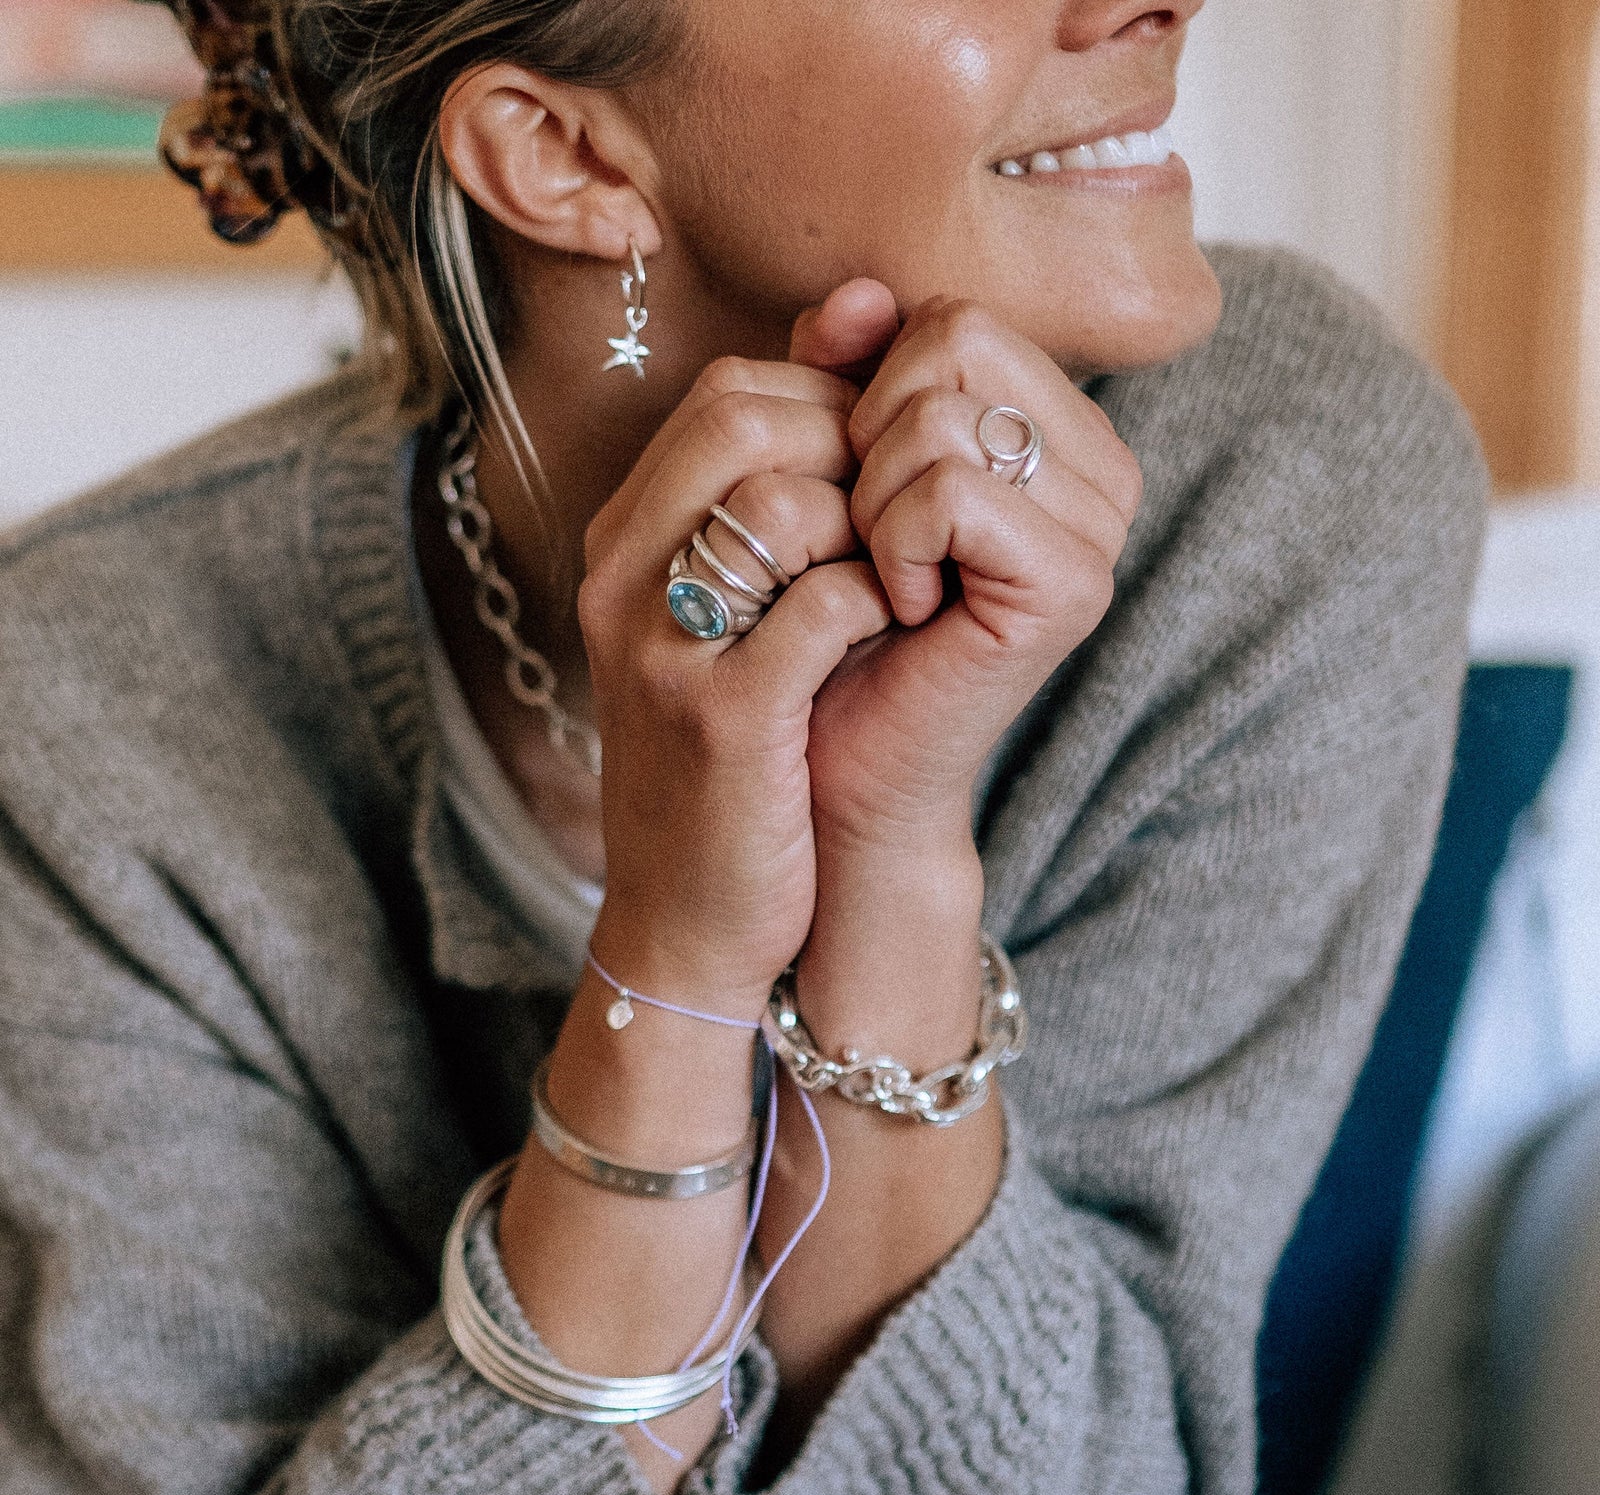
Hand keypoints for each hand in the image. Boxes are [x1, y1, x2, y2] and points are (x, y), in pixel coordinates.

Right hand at [578, 356, 892, 1012]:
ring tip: (894, 578)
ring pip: (782, 502)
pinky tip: (891, 632)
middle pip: (746, 420)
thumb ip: (780, 492)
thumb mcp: (732, 618)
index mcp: (624, 543)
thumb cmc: (737, 754)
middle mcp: (621, 579)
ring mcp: (663, 648)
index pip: (726, 396)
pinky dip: (878, 602)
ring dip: (871, 527)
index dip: (830, 409)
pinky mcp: (723, 719)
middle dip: (853, 450)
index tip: (884, 475)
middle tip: (900, 517)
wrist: (691, 916)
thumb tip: (858, 319)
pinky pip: (823, 605)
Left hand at [790, 284, 1142, 857]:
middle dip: (868, 431)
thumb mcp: (835, 472)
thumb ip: (847, 375)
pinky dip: (893, 545)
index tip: (858, 488)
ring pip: (941, 414)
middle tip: (866, 531)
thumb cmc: (832, 616)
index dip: (868, 389)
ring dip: (871, 500)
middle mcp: (1099, 465)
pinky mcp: (1074, 584)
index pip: (949, 317)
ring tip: (883, 573)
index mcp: (1056, 425)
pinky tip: (901, 606)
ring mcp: (1098, 526)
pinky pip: (950, 491)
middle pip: (953, 338)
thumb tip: (854, 292)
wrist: (838, 759)